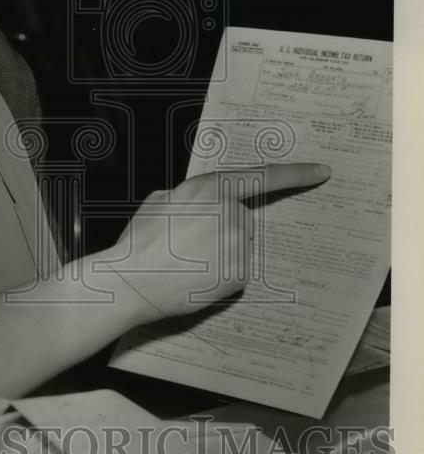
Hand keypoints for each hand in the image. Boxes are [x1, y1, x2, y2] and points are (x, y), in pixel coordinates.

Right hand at [98, 162, 330, 325]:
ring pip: (238, 246)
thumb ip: (190, 197)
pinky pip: (236, 271)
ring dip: (220, 252)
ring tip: (185, 262)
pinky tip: (194, 277)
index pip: (263, 177)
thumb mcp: (159, 201)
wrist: (131, 282)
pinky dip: (220, 275)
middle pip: (241, 218)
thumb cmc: (139, 242)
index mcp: (211, 189)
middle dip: (220, 227)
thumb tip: (200, 206)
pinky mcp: (239, 276)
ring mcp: (239, 247)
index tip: (321, 172)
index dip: (296, 174)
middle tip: (186, 242)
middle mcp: (232, 214)